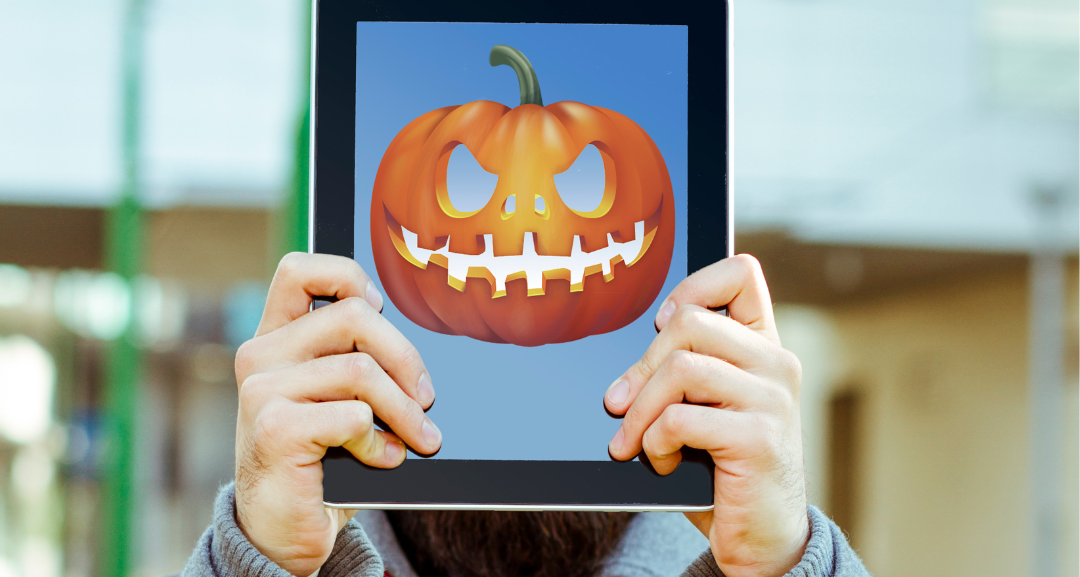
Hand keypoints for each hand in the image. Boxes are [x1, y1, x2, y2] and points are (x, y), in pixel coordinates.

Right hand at [232, 253, 441, 575]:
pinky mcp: (274, 428)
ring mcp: (262, 391)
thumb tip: (414, 356)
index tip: (379, 309)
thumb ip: (357, 360)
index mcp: (274, 339)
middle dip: (405, 358)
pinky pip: (354, 416)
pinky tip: (384, 459)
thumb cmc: (320, 459)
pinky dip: (381, 442)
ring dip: (405, 410)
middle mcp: (260, 356)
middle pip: (354, 316)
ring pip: (362, 371)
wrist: (282, 529)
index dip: (348, 276)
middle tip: (426, 398)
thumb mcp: (337, 399)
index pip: (299, 270)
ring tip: (421, 437)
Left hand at [604, 255, 808, 576]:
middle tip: (619, 405)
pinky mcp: (759, 439)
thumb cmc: (721, 466)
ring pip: (679, 368)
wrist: (760, 535)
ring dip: (640, 410)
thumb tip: (625, 372)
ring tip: (634, 441)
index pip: (741, 273)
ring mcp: (773, 400)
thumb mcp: (703, 407)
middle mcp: (776, 364)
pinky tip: (659, 461)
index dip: (692, 287)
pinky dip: (654, 442)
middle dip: (641, 366)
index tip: (661, 325)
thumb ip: (683, 371)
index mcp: (764, 346)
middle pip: (689, 323)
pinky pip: (680, 418)